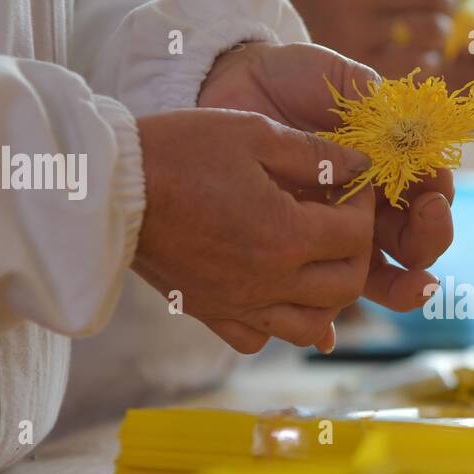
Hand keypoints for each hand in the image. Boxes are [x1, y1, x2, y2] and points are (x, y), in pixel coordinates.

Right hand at [133, 109, 375, 353]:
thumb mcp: (254, 134)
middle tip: (340, 224)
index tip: (349, 188)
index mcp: (286, 235)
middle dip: (356, 254)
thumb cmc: (180, 151)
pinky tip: (273, 292)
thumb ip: (315, 154)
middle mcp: (269, 280)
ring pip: (311, 326)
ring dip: (327, 298)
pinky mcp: (210, 313)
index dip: (363, 209)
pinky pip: (258, 339)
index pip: (356, 237)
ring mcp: (240, 303)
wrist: (110, 187)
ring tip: (316, 263)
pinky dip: (276, 324)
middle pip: (346, 287)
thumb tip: (361, 165)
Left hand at [198, 41, 455, 311]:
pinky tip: (331, 324)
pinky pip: (322, 291)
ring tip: (411, 289)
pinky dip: (328, 315)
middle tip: (423, 236)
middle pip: (417, 240)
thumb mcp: (335, 79)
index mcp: (392, 164)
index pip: (432, 191)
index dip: (438, 201)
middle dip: (428, 243)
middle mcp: (376, 205)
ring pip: (381, 275)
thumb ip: (371, 96)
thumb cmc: (292, 80)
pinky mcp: (304, 252)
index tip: (431, 199)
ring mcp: (342, 233)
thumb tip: (409, 123)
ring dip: (403, 289)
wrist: (229, 90)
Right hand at [275, 0, 455, 78]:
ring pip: (431, 29)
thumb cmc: (308, 8)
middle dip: (447, 2)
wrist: (254, 46)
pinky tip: (418, 57)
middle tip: (445, 11)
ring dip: (442, 32)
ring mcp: (357, 33)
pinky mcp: (361, 69)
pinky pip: (418, 62)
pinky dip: (429, 59)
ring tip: (432, 35)